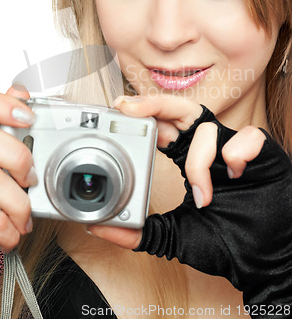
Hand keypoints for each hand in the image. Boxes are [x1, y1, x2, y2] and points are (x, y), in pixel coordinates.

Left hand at [89, 102, 291, 307]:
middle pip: (181, 109)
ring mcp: (234, 148)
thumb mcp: (172, 236)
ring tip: (203, 197)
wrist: (265, 261)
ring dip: (199, 161)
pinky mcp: (264, 154)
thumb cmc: (225, 243)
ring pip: (208, 127)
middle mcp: (209, 148)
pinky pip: (249, 137)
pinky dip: (236, 152)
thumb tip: (99, 227)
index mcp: (188, 160)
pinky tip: (234, 174)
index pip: (164, 126)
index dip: (143, 114)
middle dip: (154, 103)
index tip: (119, 110)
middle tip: (127, 107)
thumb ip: (137, 232)